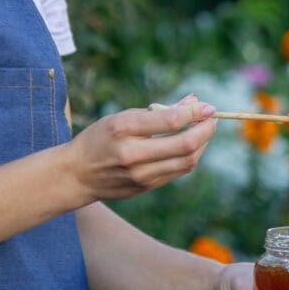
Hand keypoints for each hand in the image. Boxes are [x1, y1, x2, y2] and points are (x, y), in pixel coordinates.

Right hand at [65, 94, 216, 201]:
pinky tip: (191, 146)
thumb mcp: (123, 117)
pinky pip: (178, 171)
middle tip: (212, 120)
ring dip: (202, 145)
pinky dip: (190, 156)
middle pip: (185, 145)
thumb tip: (194, 101)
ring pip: (187, 161)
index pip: (170, 121)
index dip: (195, 113)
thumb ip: (160, 111)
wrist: (76, 174)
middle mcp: (133, 155)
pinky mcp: (146, 188)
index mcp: (123, 130)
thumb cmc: (101, 138)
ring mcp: (141, 175)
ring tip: (204, 131)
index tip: (209, 107)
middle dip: (206, 131)